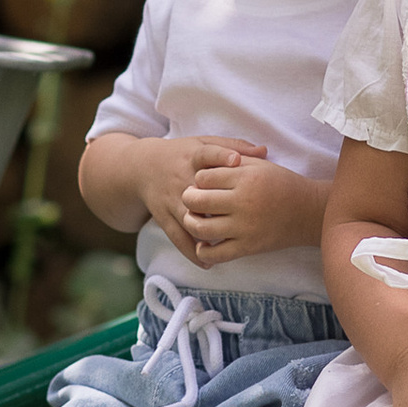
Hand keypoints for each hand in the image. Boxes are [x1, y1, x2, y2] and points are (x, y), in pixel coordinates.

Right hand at [120, 136, 270, 259]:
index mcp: (192, 157)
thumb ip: (233, 146)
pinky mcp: (163, 218)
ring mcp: (171, 200)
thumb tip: (264, 151)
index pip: (206, 154)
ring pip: (187, 219)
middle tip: (239, 214)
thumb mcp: (203, 143)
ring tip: (228, 245)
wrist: (143, 168)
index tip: (236, 161)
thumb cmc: (183, 155)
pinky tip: (208, 262)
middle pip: (197, 191)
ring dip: (205, 233)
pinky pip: (176, 237)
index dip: (220, 156)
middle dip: (213, 203)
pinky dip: (191, 252)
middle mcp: (180, 179)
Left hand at [176, 148, 325, 266]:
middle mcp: (243, 202)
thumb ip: (231, 161)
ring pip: (201, 228)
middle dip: (188, 198)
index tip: (202, 182)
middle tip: (190, 199)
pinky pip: (216, 254)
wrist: (308, 212)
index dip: (198, 179)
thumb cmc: (281, 184)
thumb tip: (202, 165)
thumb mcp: (258, 165)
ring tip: (193, 219)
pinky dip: (203, 251)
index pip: (203, 177)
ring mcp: (245, 227)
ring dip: (191, 223)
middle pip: (196, 201)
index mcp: (245, 178)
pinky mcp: (248, 247)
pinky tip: (204, 243)